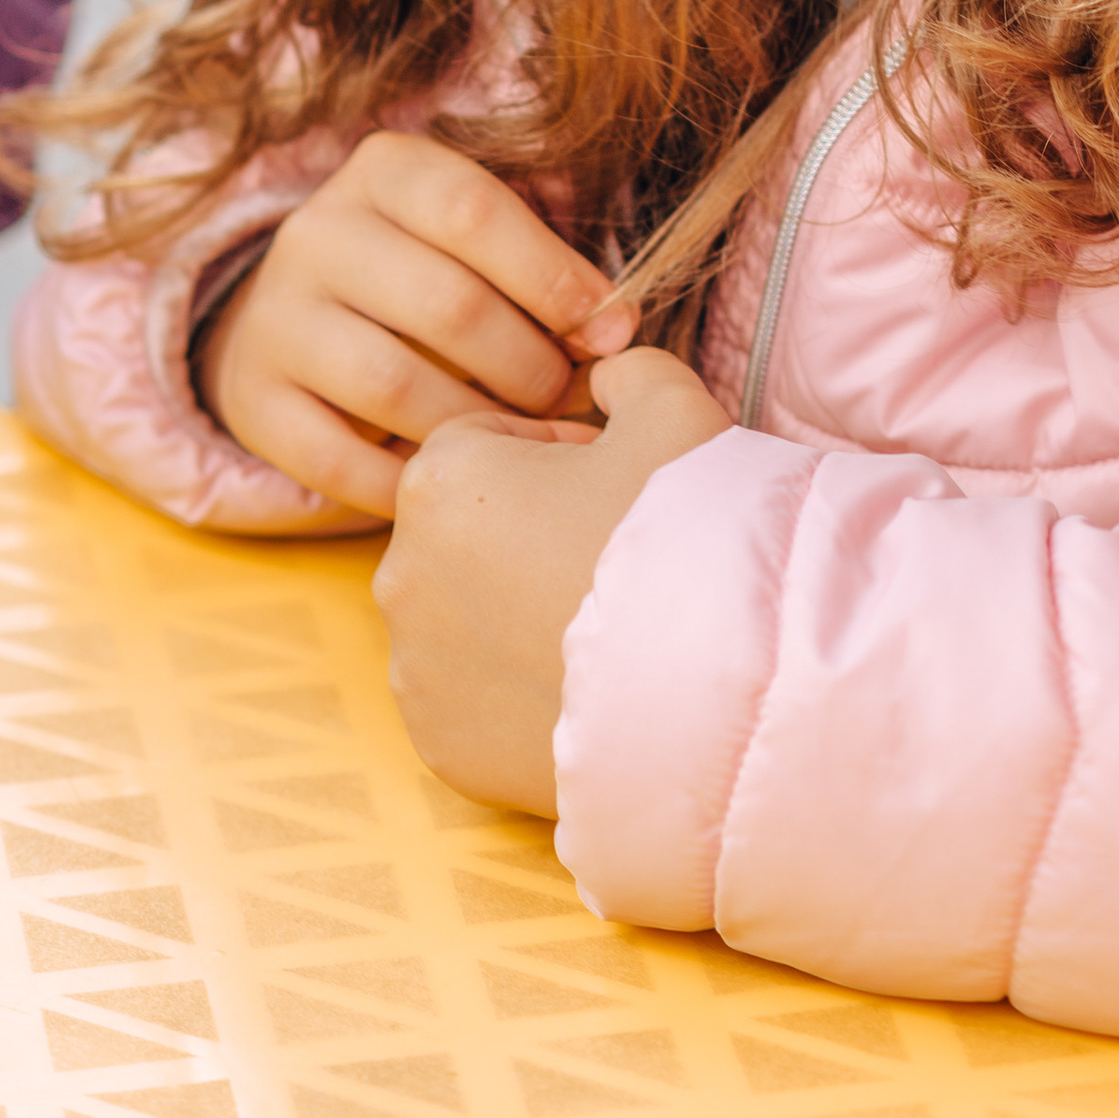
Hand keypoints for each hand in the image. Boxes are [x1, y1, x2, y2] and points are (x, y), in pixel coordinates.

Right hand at [201, 129, 638, 519]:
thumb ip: (548, 265)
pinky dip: (409, 480)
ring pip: (393, 385)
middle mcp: (316, 233)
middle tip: (568, 396)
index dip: (554, 277)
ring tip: (523, 438)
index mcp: (383, 171)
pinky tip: (455, 476)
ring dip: (477, 423)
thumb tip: (617, 327)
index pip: (474, 212)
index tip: (609, 330)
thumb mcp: (476, 234)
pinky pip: (338, 460)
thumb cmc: (428, 270)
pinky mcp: (251, 402)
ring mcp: (274, 319)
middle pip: (445, 304)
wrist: (298, 316)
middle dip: (529, 363)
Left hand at [374, 352, 729, 813]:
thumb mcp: (672, 409)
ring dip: (515, 612)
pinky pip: (471, 697)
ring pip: (464, 617)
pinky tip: (581, 687)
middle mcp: (401, 575)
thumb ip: (627, 370)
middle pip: (467, 531)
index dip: (559, 452)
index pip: (487, 440)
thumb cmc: (687, 532)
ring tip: (605, 628)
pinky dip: (514, 689)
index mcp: (440, 479)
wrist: (717, 687)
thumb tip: (605, 375)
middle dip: (528, 533)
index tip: (615, 483)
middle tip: (614, 555)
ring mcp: (415, 671)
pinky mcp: (439, 746)